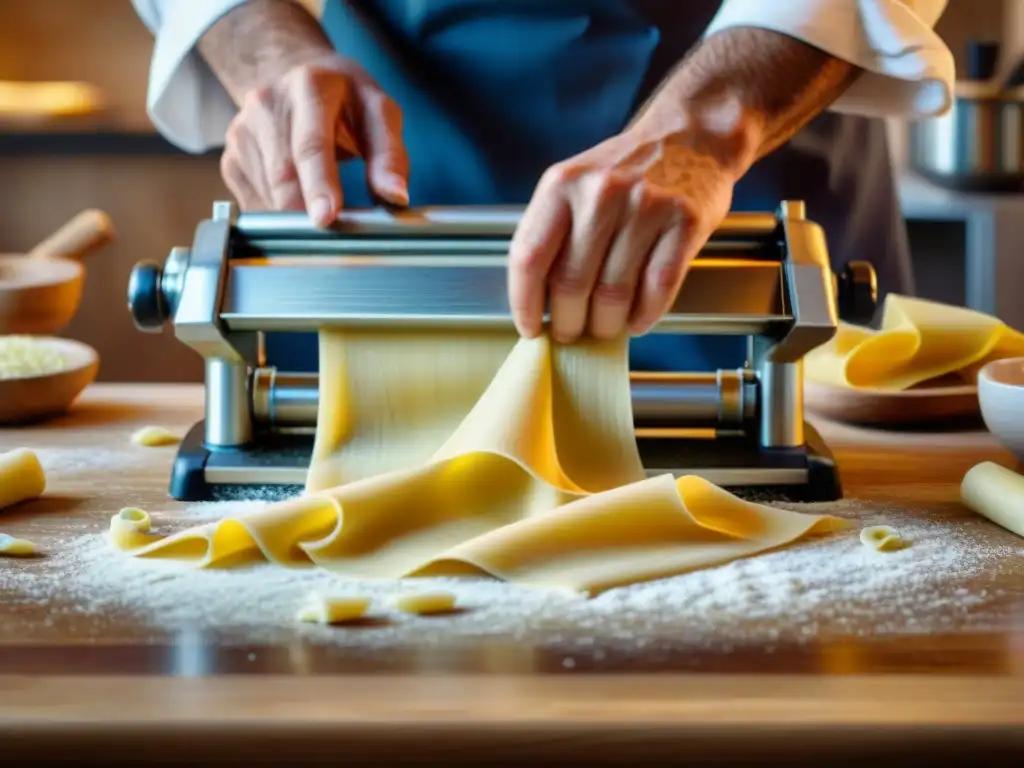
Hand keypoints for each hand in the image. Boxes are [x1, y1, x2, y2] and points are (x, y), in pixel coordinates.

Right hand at [220, 53, 409, 225]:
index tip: (325, 218)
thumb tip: (396, 197)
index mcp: (309, 88)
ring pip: (267, 196)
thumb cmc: (343, 99)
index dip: (318, 185)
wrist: (295, 76)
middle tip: (335, 237)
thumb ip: (390, 156)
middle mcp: (267, 104)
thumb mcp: (379, 113)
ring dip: (295, 217)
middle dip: (307, 214)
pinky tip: (297, 199)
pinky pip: (255, 203)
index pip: (311, 144)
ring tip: (320, 207)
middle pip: (283, 176)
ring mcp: (242, 132)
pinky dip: (279, 214)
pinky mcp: (231, 158)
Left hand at [507, 123, 742, 342]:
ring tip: (604, 327)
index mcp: (563, 184)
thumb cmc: (626, 170)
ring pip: (614, 293)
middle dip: (568, 321)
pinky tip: (637, 320)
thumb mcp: (576, 183)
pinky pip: (657, 287)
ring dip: (606, 324)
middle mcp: (602, 193)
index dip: (525, 302)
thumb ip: (554, 231)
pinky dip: (644, 315)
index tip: (529, 327)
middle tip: (571, 332)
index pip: (529, 257)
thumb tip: (537, 300)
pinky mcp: (684, 222)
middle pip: (571, 283)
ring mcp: (646, 206)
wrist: (691, 135)